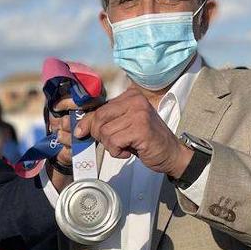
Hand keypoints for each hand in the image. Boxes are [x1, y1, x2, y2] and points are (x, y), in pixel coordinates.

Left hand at [74, 88, 192, 177]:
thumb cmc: (145, 140)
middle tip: (111, 144)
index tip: (81, 132)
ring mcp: (139, 113)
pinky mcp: (141, 129)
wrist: (170, 153)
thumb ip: (107, 121)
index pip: (100, 108)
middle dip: (99, 135)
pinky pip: (114, 142)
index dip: (88, 122)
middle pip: (99, 118)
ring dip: (110, 146)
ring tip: (123, 147)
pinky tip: (128, 152)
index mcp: (130, 96)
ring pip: (105, 132)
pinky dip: (117, 152)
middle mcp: (135, 100)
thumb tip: (80, 128)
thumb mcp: (124, 125)